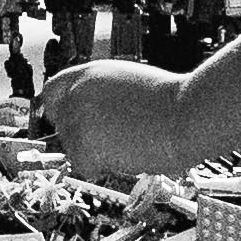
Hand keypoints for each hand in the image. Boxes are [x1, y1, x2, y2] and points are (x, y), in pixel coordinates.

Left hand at [42, 58, 203, 182]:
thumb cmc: (172, 101)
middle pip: (60, 125)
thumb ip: (102, 95)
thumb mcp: (129, 83)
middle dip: (81, 136)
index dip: (62, 111)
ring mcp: (78, 117)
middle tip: (111, 142)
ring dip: (95, 153)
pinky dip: (103, 167)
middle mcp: (78, 92)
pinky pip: (83, 165)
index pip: (52, 92)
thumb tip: (91, 114)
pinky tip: (127, 154)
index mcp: (90, 73)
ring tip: (129, 143)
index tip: (70, 124)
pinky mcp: (83, 143)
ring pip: (72, 148)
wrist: (188, 114)